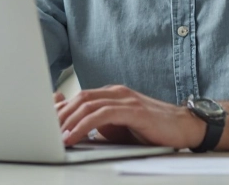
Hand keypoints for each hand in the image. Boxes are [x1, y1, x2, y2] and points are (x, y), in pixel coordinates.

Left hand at [55, 84, 205, 148]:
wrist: (185, 127)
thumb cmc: (152, 130)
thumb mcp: (119, 128)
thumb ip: (98, 125)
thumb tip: (72, 130)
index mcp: (111, 94)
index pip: (79, 98)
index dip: (59, 110)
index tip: (43, 123)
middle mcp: (116, 92)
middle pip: (79, 99)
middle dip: (59, 116)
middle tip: (43, 131)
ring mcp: (124, 99)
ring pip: (87, 104)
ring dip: (67, 121)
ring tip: (55, 137)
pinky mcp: (133, 110)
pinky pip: (101, 115)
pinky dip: (83, 126)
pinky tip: (73, 136)